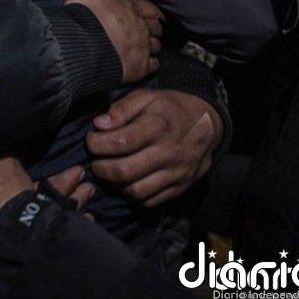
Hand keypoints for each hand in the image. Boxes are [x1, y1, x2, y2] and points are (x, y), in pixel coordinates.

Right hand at [65, 0, 161, 82]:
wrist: (82, 43)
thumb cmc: (84, 15)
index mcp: (131, 9)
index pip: (149, 8)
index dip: (150, 11)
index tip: (152, 14)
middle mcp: (142, 27)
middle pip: (156, 28)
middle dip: (153, 29)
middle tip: (146, 32)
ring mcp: (143, 47)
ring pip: (157, 46)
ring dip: (151, 46)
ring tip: (144, 48)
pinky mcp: (141, 67)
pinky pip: (154, 65)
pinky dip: (151, 64)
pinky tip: (146, 64)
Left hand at [86, 89, 222, 207]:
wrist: (207, 125)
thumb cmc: (170, 108)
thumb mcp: (147, 97)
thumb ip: (121, 108)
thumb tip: (99, 124)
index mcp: (158, 126)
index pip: (119, 143)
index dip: (96, 143)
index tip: (91, 139)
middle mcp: (169, 153)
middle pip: (124, 171)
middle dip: (100, 167)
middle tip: (95, 159)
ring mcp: (176, 173)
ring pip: (136, 191)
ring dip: (115, 184)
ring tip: (109, 170)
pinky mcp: (180, 187)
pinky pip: (150, 200)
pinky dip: (133, 194)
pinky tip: (127, 180)